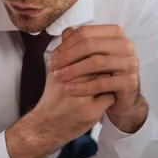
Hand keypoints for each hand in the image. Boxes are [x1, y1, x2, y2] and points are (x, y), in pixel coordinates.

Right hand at [5, 29, 113, 157]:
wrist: (46, 127)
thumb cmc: (53, 97)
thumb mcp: (55, 72)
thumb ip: (65, 51)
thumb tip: (71, 30)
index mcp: (62, 71)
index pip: (88, 52)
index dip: (97, 50)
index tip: (101, 52)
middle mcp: (70, 84)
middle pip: (99, 65)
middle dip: (107, 62)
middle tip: (111, 62)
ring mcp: (81, 99)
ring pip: (106, 80)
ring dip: (110, 77)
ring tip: (110, 76)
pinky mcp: (90, 113)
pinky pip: (109, 98)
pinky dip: (110, 95)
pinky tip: (108, 94)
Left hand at [47, 25, 147, 133]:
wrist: (122, 100)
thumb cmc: (104, 75)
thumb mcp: (91, 58)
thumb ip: (80, 44)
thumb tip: (65, 31)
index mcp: (115, 34)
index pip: (85, 32)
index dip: (66, 44)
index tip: (52, 57)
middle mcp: (125, 45)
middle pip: (90, 44)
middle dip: (68, 56)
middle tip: (52, 67)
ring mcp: (130, 62)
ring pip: (97, 62)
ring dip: (73, 70)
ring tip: (58, 78)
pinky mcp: (130, 81)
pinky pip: (103, 83)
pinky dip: (83, 87)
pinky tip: (69, 90)